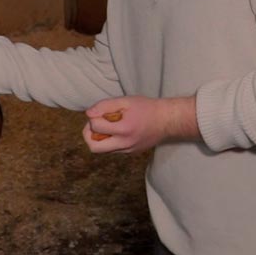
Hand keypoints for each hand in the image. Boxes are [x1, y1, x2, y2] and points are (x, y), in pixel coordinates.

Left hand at [82, 95, 198, 153]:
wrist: (167, 120)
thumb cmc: (147, 108)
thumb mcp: (126, 101)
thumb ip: (105, 106)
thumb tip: (88, 114)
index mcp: (123, 129)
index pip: (96, 127)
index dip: (93, 118)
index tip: (99, 112)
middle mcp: (125, 144)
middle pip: (94, 148)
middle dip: (89, 135)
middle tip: (95, 124)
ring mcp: (128, 151)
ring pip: (102, 151)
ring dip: (99, 139)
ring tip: (107, 126)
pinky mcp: (131, 153)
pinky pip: (113, 150)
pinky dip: (109, 141)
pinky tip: (117, 131)